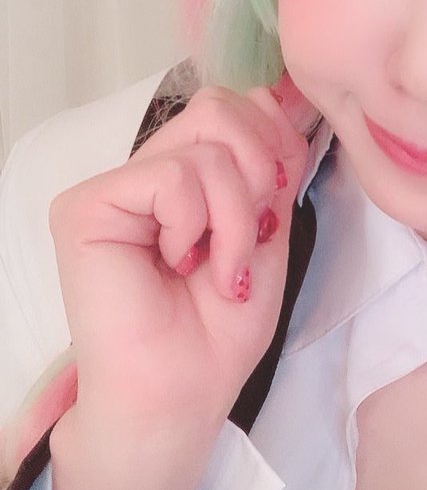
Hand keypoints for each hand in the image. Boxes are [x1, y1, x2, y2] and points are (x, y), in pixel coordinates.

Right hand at [48, 70, 316, 446]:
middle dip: (259, 174)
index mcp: (187, 177)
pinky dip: (199, 225)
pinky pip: (173, 177)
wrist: (182, 391)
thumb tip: (275, 97)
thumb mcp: (265, 233)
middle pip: (220, 107)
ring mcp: (115, 186)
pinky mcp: (87, 205)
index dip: (273, 144)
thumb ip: (269, 168)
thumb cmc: (219, 330)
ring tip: (216, 268)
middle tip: (249, 238)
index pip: (237, 107)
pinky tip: (179, 264)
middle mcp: (146, 172)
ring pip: (207, 144)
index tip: (274, 206)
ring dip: (235, 217)